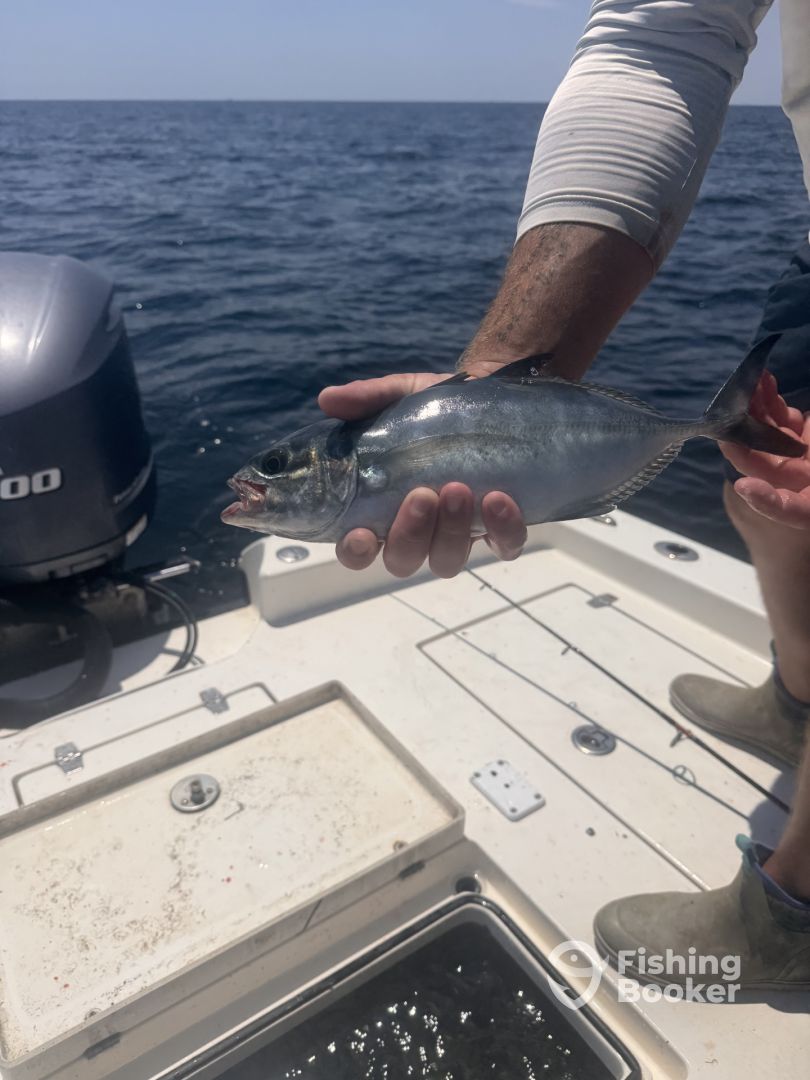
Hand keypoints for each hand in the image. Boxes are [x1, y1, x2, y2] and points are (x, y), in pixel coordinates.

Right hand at [318, 371, 526, 575]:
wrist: (494, 398)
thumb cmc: (437, 408)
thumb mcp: (402, 396)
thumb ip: (367, 400)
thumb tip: (328, 398)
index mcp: (383, 508)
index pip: (359, 549)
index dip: (356, 551)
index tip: (361, 534)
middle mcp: (419, 530)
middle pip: (403, 560)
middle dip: (409, 534)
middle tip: (422, 494)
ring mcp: (460, 534)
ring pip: (447, 560)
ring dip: (451, 531)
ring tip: (459, 490)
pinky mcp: (502, 530)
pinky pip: (504, 546)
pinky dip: (503, 530)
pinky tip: (499, 500)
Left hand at [720, 372, 809, 528]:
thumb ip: (806, 455)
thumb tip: (772, 451)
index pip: (794, 512)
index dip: (770, 502)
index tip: (745, 486)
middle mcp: (804, 485)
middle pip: (766, 470)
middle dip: (745, 441)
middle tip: (732, 414)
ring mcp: (800, 460)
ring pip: (766, 441)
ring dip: (754, 413)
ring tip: (749, 384)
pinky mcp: (800, 438)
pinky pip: (779, 422)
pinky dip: (769, 404)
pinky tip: (764, 383)